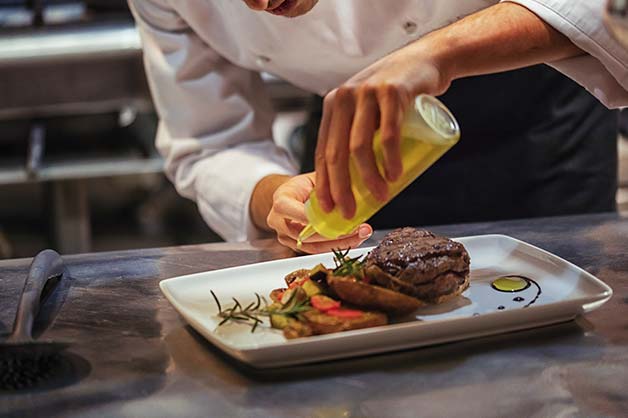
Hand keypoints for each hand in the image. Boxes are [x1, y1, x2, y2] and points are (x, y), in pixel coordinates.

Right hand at [266, 172, 372, 253]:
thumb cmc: (301, 186)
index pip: (292, 211)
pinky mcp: (296, 247)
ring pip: (314, 247)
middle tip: (359, 228)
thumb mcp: (312, 179)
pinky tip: (354, 238)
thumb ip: (325, 187)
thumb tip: (350, 190)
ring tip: (362, 234)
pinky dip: (337, 246)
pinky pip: (318, 250)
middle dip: (335, 234)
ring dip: (341, 243)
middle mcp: (279, 222)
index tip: (339, 217)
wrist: (289, 196)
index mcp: (281, 202)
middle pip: (306, 235)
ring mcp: (286, 237)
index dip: (314, 218)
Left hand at [315, 40, 449, 218]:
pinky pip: (387, 133)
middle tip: (349, 212)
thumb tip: (355, 183)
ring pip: (359, 146)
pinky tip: (394, 175)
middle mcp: (345, 98)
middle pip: (337, 153)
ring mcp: (367, 93)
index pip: (324, 151)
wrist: (426, 59)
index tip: (328, 209)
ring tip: (380, 197)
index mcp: (334, 106)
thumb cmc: (397, 93)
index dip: (324, 183)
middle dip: (340, 188)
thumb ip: (358, 133)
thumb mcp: (368, 109)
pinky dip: (389, 158)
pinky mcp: (392, 92)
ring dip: (368, 177)